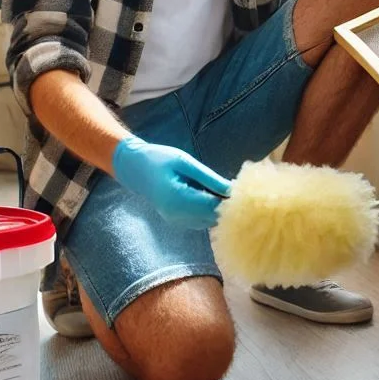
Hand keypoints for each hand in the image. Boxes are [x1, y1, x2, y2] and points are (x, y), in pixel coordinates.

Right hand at [111, 136, 230, 229]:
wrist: (135, 168)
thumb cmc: (159, 159)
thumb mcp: (185, 162)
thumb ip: (208, 177)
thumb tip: (231, 189)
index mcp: (178, 199)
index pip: (214, 206)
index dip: (231, 200)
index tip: (243, 189)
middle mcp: (177, 215)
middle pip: (213, 217)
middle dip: (227, 205)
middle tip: (238, 188)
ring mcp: (176, 220)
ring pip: (209, 220)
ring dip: (219, 207)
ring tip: (223, 189)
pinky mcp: (177, 221)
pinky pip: (201, 219)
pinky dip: (209, 209)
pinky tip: (212, 195)